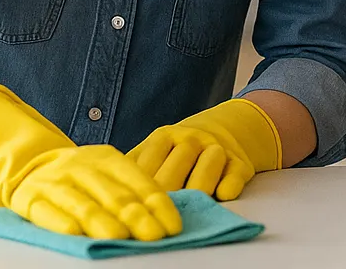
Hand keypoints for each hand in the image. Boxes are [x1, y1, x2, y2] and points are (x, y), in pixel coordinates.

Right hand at [0, 83, 180, 240]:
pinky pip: (47, 213)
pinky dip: (61, 224)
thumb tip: (165, 218)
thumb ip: (131, 191)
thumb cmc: (80, 177)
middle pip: (114, 195)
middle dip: (136, 217)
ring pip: (83, 205)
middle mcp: (82, 167)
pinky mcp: (29, 200)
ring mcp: (55, 183)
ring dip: (102, 223)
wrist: (27, 166)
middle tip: (153, 236)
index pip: (139, 182)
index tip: (173, 227)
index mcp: (108, 158)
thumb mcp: (106, 173)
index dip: (158, 205)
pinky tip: (75, 235)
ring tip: (120, 238)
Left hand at [129, 98, 281, 200]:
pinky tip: (222, 196)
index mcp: (163, 137)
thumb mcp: (154, 150)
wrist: (222, 129)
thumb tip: (105, 196)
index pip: (149, 160)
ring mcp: (217, 148)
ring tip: (187, 208)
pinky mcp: (241, 161)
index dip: (138, 187)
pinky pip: (236, 172)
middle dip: (167, 190)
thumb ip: (135, 168)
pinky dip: (230, 184)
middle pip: (178, 163)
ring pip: (209, 163)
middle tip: (155, 215)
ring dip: (198, 186)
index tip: (128, 209)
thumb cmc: (178, 151)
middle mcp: (191, 139)